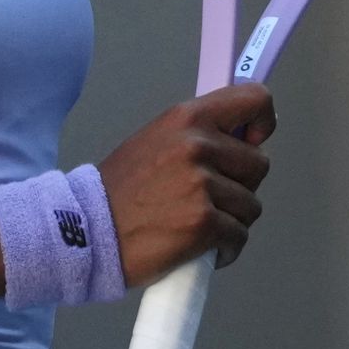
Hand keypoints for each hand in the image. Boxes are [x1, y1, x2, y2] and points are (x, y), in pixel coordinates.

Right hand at [98, 83, 276, 284]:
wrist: (85, 231)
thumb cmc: (120, 193)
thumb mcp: (157, 142)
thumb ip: (198, 136)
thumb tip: (243, 139)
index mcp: (187, 118)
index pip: (253, 99)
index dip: (263, 121)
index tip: (256, 139)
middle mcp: (197, 145)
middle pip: (259, 164)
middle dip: (240, 186)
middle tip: (209, 199)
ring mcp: (202, 184)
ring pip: (251, 205)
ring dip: (231, 222)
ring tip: (197, 225)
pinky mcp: (204, 222)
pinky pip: (239, 236)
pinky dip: (225, 249)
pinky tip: (199, 249)